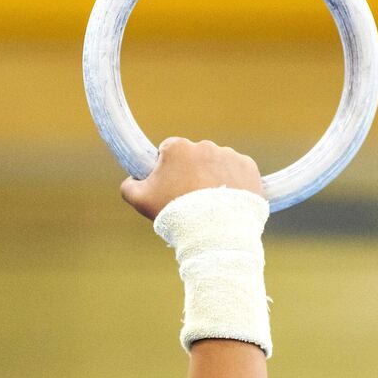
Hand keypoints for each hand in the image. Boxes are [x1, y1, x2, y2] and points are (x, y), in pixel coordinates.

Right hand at [120, 137, 262, 220]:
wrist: (216, 232)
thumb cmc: (176, 214)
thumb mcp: (140, 201)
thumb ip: (128, 186)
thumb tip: (130, 180)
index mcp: (177, 147)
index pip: (168, 151)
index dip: (167, 169)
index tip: (171, 187)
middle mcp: (204, 145)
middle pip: (194, 156)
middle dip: (192, 172)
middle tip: (192, 198)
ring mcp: (228, 155)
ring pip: (217, 163)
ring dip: (213, 177)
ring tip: (212, 204)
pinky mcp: (249, 167)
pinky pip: (238, 171)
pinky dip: (235, 182)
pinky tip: (228, 200)